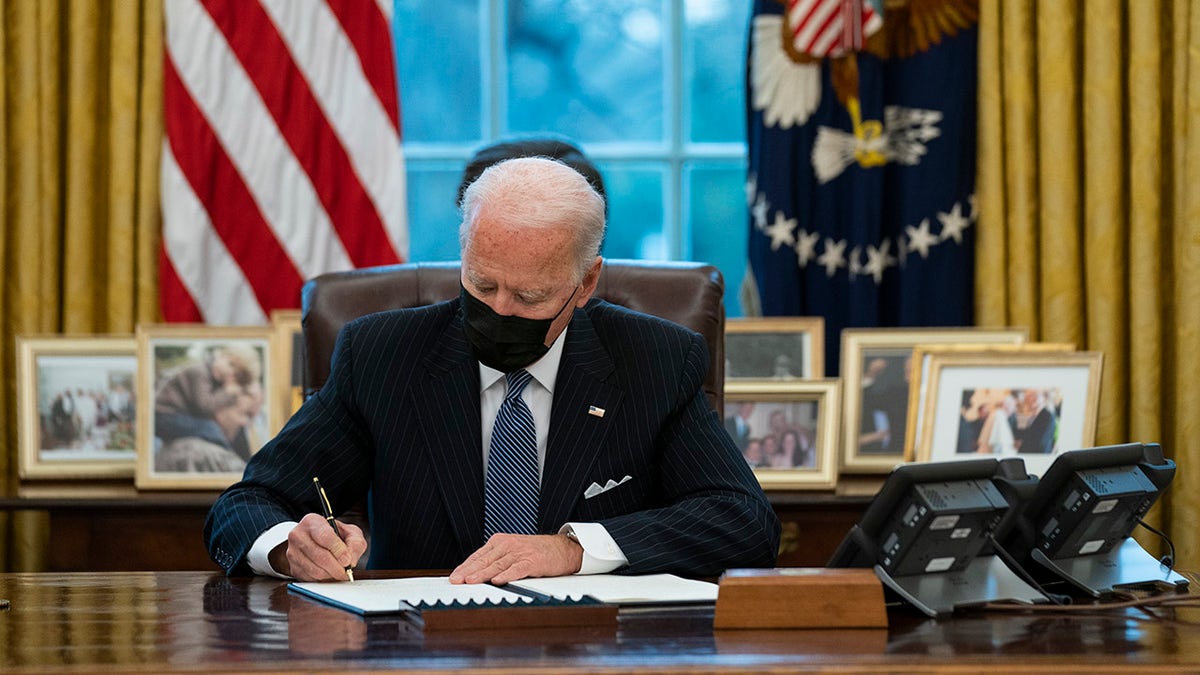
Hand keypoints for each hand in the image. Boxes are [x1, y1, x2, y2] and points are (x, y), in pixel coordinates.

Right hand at [274, 513, 366, 580]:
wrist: (316, 541)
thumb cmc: (335, 535)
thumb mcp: (350, 532)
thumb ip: (355, 543)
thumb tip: (351, 560)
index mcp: (312, 521)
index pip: (324, 536)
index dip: (339, 550)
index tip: (348, 559)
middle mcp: (298, 535)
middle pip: (320, 556)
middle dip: (337, 567)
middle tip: (346, 571)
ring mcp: (292, 552)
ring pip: (315, 570)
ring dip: (331, 575)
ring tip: (339, 572)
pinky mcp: (293, 567)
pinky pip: (310, 579)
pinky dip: (323, 580)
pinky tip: (329, 574)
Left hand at [448, 533, 581, 584]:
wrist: (564, 549)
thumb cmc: (538, 552)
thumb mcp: (513, 551)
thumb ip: (497, 560)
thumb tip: (476, 574)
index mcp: (501, 541)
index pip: (478, 555)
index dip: (465, 566)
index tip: (454, 577)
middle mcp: (509, 545)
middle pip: (485, 559)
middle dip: (469, 571)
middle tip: (456, 580)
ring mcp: (521, 552)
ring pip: (498, 564)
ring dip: (483, 573)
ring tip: (470, 581)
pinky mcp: (533, 561)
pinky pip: (517, 569)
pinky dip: (507, 575)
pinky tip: (497, 581)